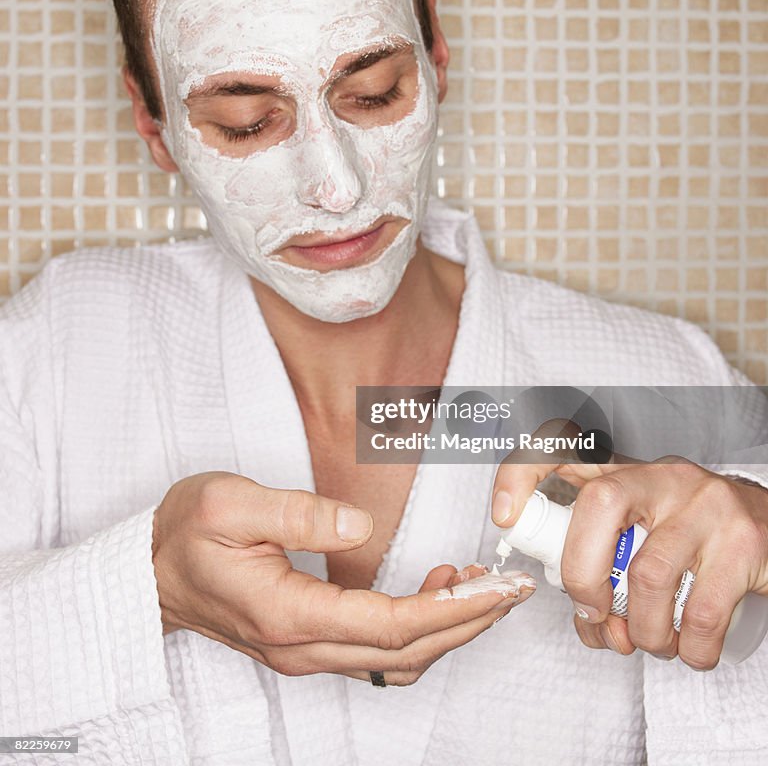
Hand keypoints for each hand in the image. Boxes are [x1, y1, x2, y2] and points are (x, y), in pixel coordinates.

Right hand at [152, 471, 535, 684]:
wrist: (147, 573)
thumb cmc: (184, 535)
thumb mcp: (230, 504)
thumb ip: (298, 514)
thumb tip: (360, 525)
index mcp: (288, 613)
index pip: (390, 624)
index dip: (452, 608)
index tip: (497, 586)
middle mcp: (302, 646)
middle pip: (405, 651)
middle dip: (467, 621)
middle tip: (512, 587)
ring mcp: (304, 651)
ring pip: (396, 659)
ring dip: (446, 628)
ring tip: (480, 582)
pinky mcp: (306, 643)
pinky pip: (376, 649)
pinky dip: (417, 627)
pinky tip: (434, 588)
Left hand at [491, 439, 767, 669]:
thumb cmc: (696, 537)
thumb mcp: (645, 528)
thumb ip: (607, 561)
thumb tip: (587, 619)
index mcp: (630, 474)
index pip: (562, 447)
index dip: (523, 472)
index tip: (503, 514)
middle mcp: (665, 478)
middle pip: (598, 507)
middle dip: (582, 577)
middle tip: (594, 616)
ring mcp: (706, 506)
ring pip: (647, 575)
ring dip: (641, 630)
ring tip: (650, 641)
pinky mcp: (745, 544)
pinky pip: (700, 614)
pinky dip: (686, 649)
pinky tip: (688, 649)